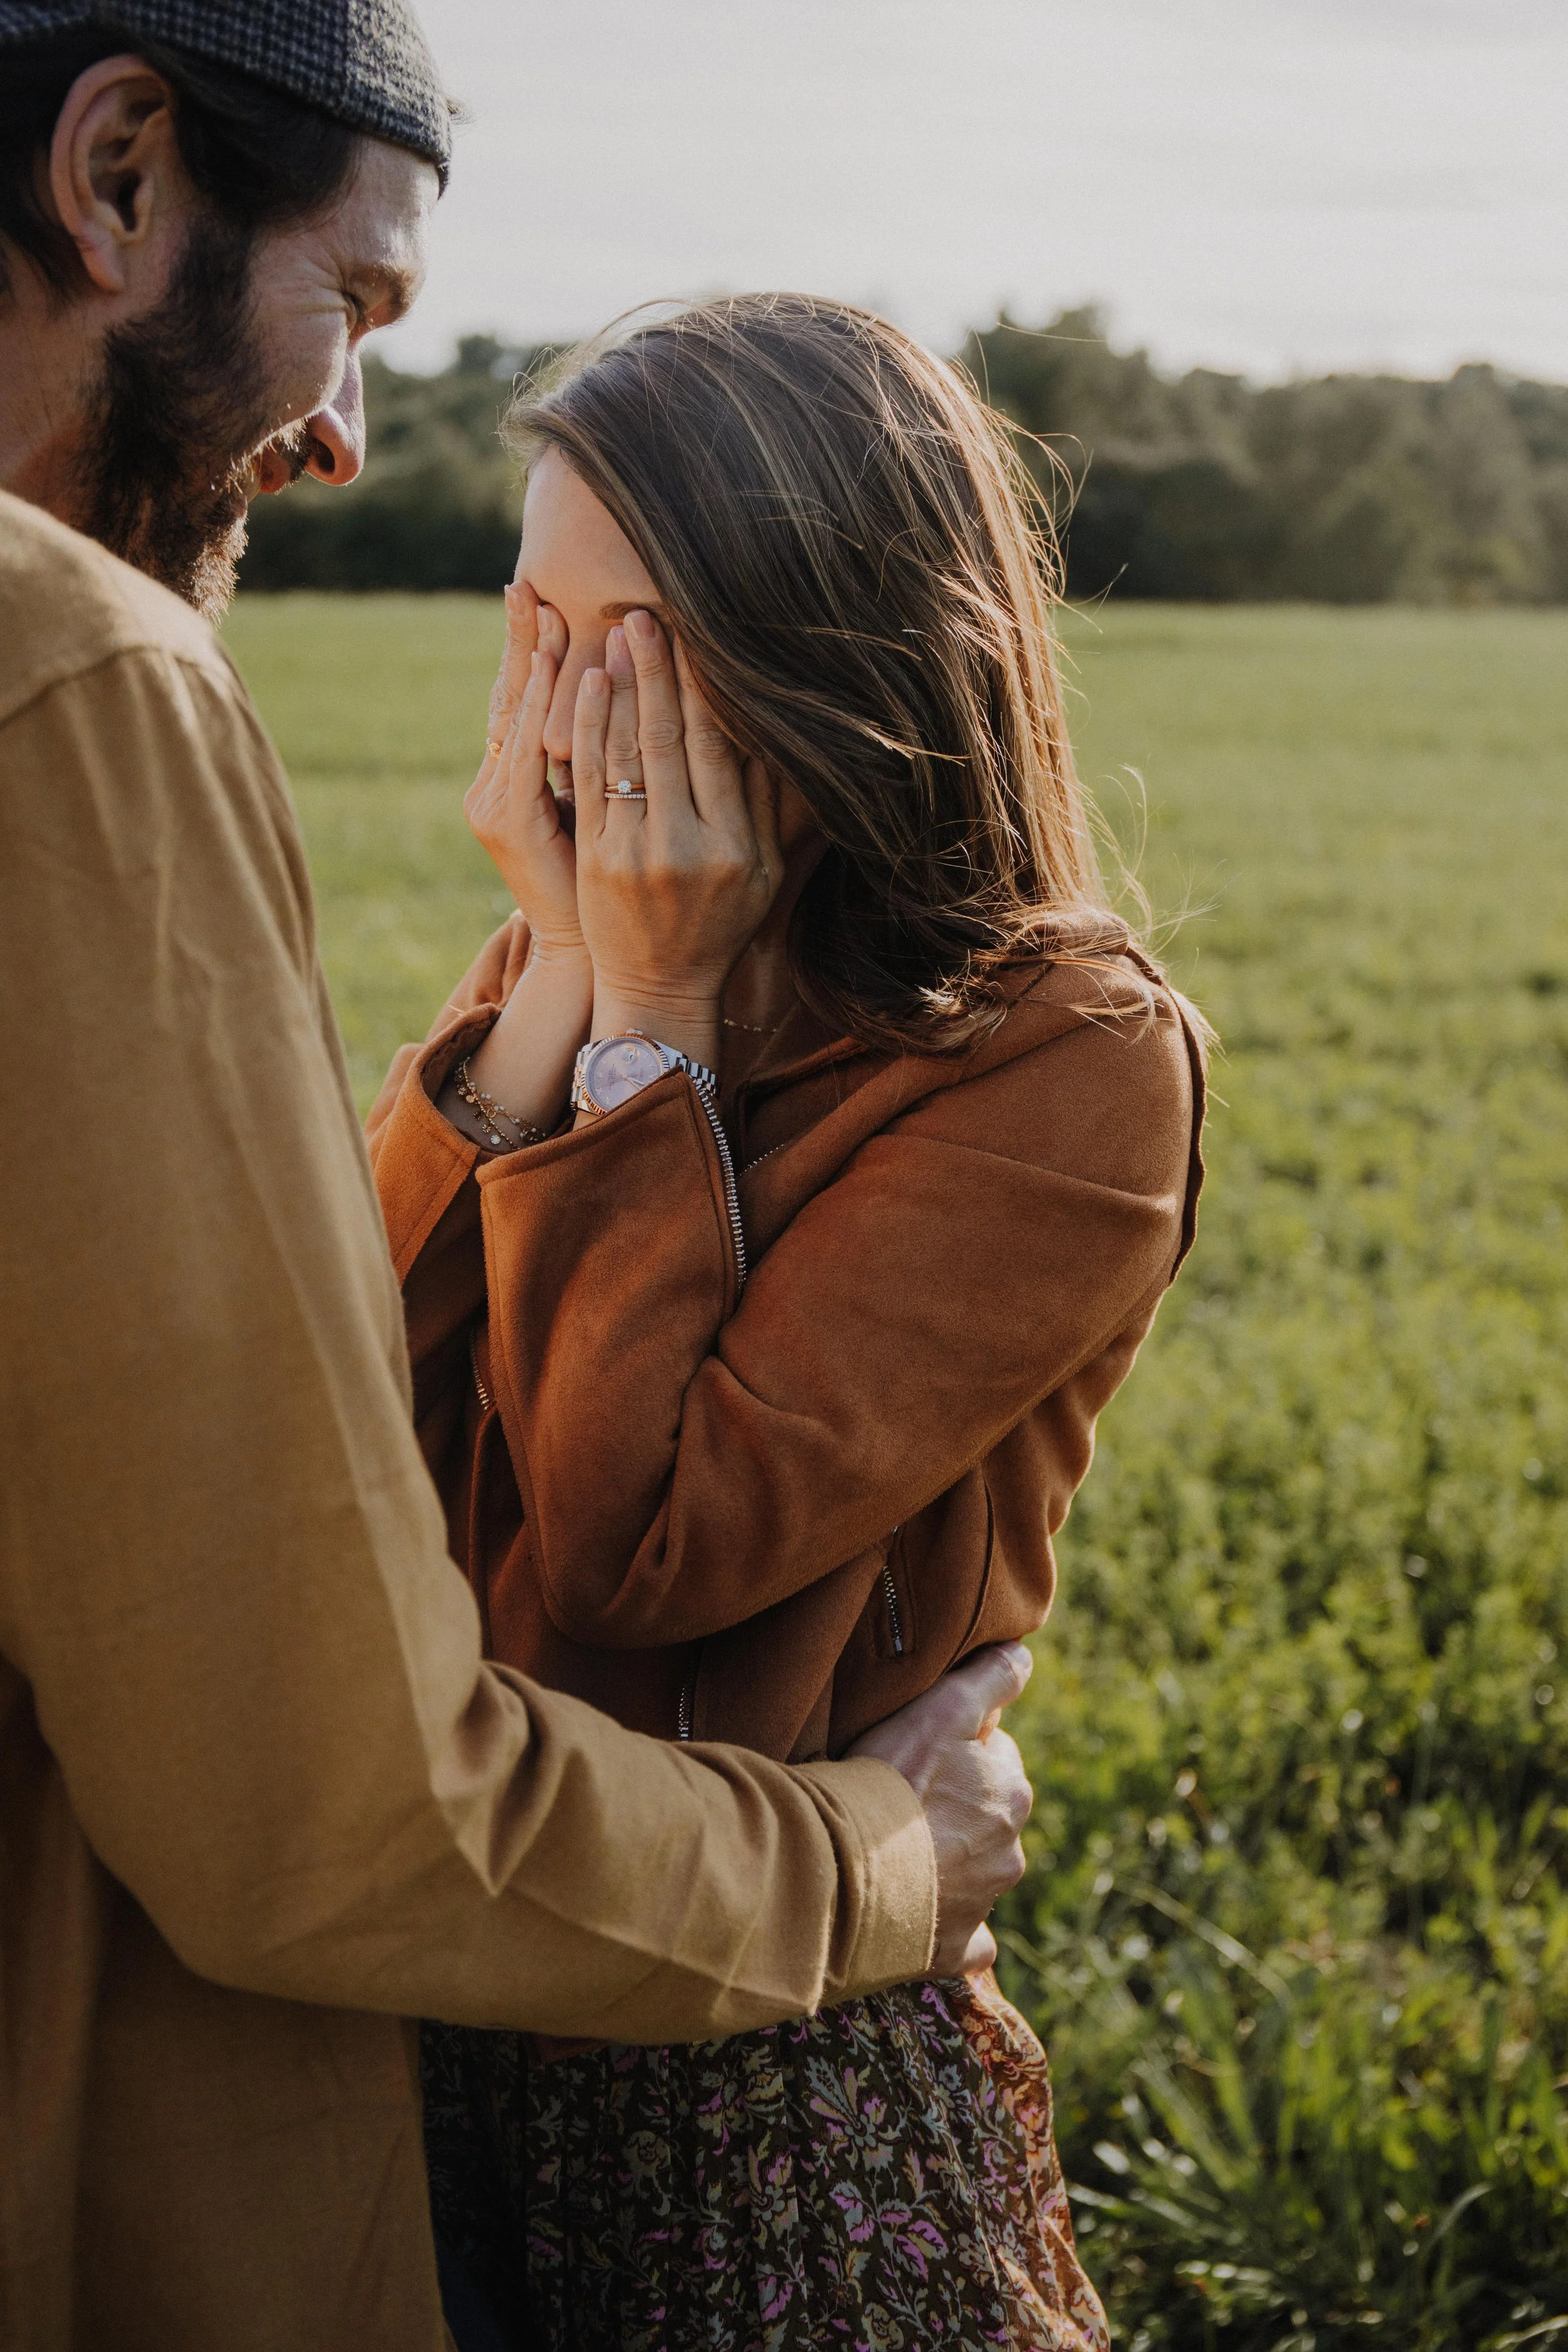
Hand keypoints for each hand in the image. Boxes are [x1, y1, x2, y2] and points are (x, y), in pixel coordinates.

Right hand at [464, 581, 582, 956]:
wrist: (584, 951)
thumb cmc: (605, 885)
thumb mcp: (599, 811)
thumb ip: (600, 761)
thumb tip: (624, 698)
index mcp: (512, 782)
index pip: (521, 702)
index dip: (528, 650)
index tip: (540, 596)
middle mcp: (491, 786)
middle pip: (506, 698)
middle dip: (518, 639)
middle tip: (525, 582)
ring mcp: (492, 802)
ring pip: (513, 717)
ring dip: (528, 661)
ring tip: (541, 610)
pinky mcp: (506, 820)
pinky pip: (526, 750)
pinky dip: (539, 707)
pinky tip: (551, 667)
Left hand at [572, 610, 781, 1057]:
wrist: (658, 988)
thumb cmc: (720, 924)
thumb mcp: (764, 872)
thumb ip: (768, 804)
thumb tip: (777, 728)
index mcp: (733, 846)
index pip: (717, 749)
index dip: (706, 689)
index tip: (698, 638)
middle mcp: (683, 846)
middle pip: (669, 740)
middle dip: (658, 671)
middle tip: (647, 613)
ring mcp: (632, 852)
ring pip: (625, 753)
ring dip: (621, 687)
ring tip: (618, 633)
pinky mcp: (594, 856)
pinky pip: (590, 778)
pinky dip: (588, 727)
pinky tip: (590, 684)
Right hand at [848, 1643, 1034, 1977]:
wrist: (847, 1870)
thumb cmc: (891, 1781)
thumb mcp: (942, 1709)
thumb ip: (990, 1678)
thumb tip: (1025, 1654)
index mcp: (1011, 1793)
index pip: (994, 1757)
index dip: (955, 1749)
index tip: (916, 1751)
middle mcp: (1010, 1851)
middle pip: (985, 1816)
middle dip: (955, 1807)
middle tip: (899, 1800)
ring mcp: (983, 1903)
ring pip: (975, 1872)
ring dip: (947, 1861)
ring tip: (895, 1850)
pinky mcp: (955, 1947)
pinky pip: (967, 1939)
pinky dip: (950, 1925)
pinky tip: (921, 1913)